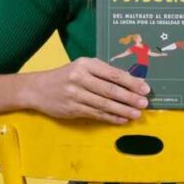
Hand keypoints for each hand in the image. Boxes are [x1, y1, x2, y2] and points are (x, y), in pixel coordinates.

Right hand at [34, 57, 149, 124]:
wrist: (38, 89)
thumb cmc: (66, 76)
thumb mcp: (82, 67)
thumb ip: (103, 72)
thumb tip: (129, 82)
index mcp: (85, 64)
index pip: (113, 74)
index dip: (131, 82)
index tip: (145, 88)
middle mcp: (80, 78)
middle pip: (110, 90)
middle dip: (130, 98)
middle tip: (144, 103)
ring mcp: (76, 95)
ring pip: (104, 104)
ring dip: (123, 110)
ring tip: (136, 114)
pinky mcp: (73, 109)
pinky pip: (96, 114)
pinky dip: (111, 118)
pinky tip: (122, 119)